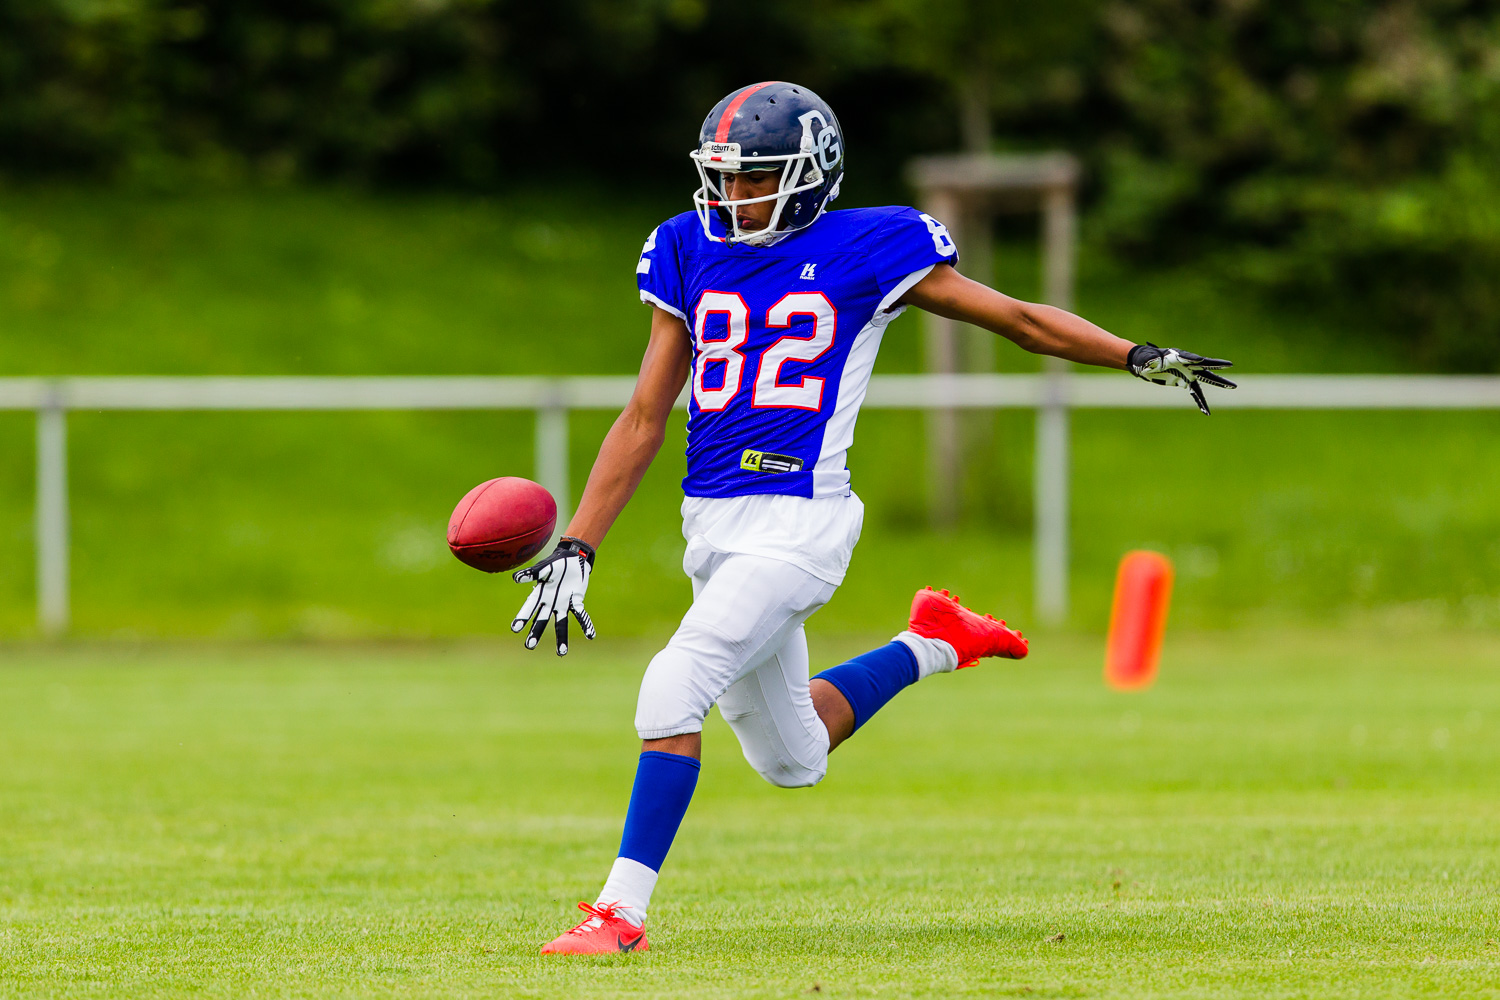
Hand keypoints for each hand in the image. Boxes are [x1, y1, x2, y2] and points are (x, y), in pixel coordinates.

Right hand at [511, 537, 596, 654]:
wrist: (574, 558)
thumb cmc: (557, 563)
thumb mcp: (545, 567)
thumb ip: (532, 573)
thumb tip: (516, 578)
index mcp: (540, 594)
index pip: (529, 608)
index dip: (523, 617)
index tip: (515, 628)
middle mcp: (550, 602)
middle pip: (541, 620)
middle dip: (535, 632)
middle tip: (529, 646)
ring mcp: (563, 604)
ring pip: (561, 624)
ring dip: (561, 637)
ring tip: (562, 653)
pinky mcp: (576, 602)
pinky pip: (581, 614)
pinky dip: (585, 624)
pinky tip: (590, 636)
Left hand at [1127, 343, 1236, 414]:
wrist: (1144, 364)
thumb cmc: (1146, 358)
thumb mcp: (1150, 359)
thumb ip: (1154, 360)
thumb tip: (1157, 362)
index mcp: (1179, 357)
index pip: (1193, 359)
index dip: (1203, 361)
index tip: (1213, 362)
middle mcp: (1187, 365)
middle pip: (1205, 367)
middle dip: (1218, 369)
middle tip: (1231, 369)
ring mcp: (1187, 374)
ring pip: (1205, 380)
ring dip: (1218, 383)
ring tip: (1233, 386)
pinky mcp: (1184, 382)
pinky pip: (1195, 392)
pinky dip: (1201, 401)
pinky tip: (1206, 411)